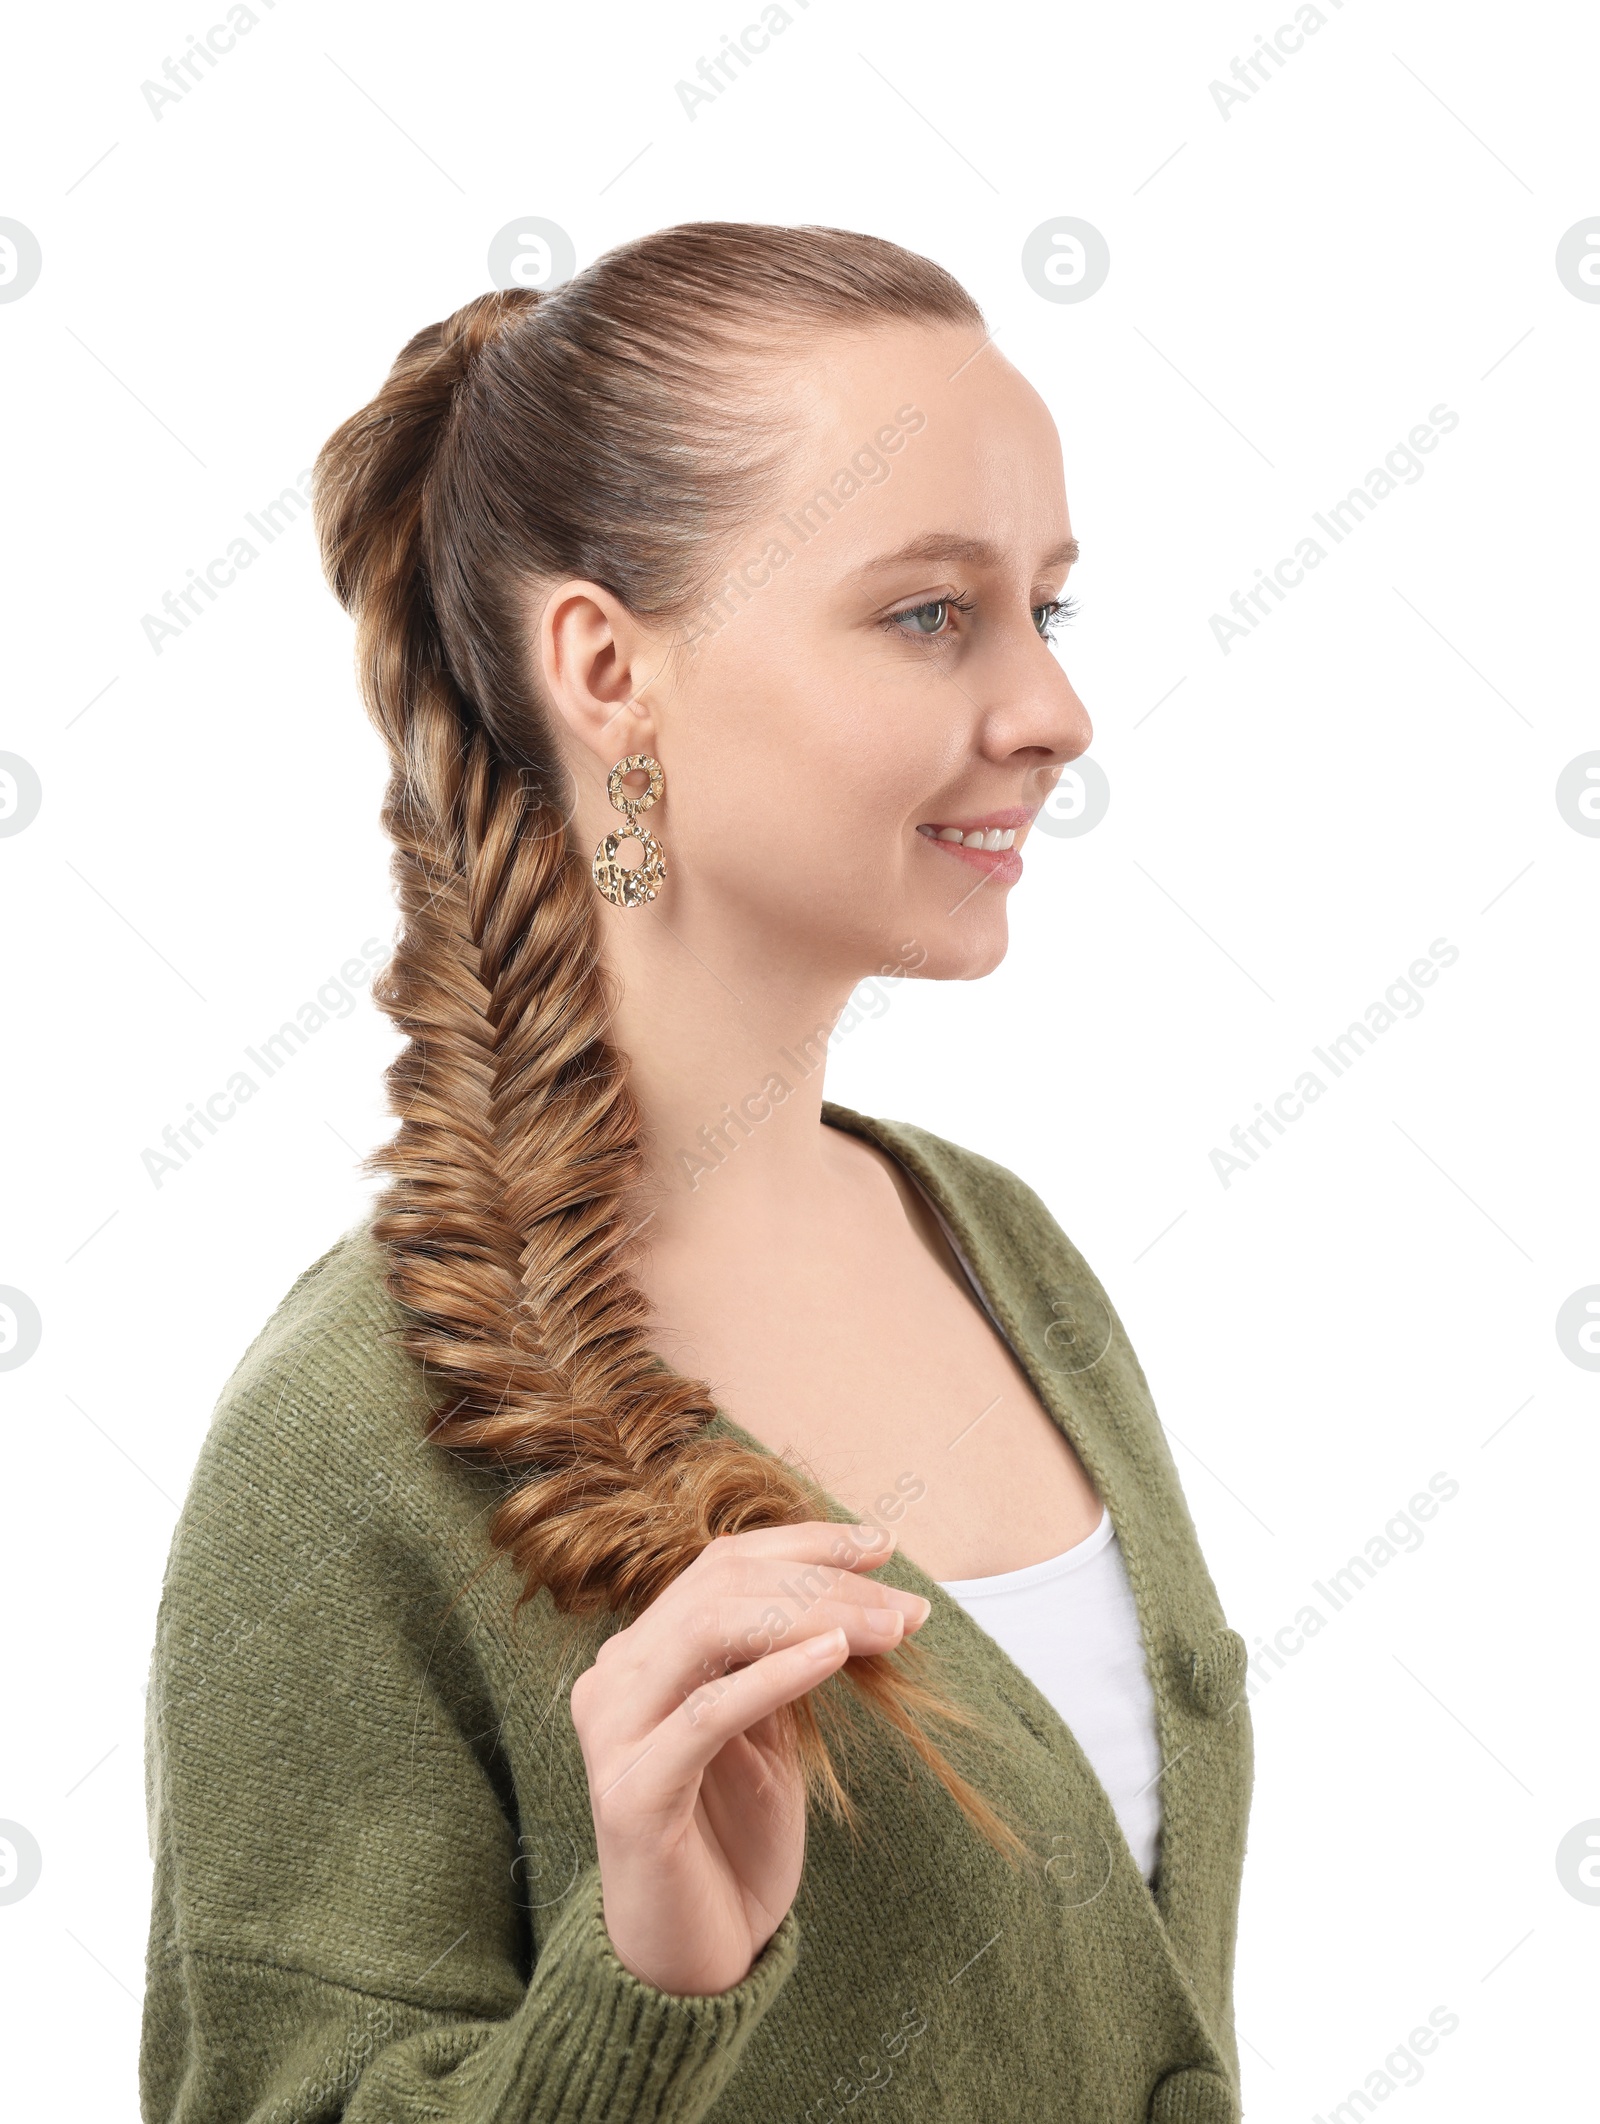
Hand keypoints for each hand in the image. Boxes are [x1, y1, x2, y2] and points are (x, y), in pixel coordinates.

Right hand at [567, 1519, 930, 1995]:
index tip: (882, 1544)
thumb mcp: (768, 1731)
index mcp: (643, 1653)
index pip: (721, 1564)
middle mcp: (615, 1676)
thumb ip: (781, 1658)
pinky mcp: (631, 1792)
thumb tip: (854, 1588)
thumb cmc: (732, 1842)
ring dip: (813, 1614)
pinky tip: (835, 1656)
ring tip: (888, 1628)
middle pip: (722, 1585)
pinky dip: (776, 1674)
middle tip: (907, 1606)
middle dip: (824, 1581)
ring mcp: (614, 1730)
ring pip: (710, 1628)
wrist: (695, 1959)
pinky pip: (707, 1713)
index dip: (804, 1543)